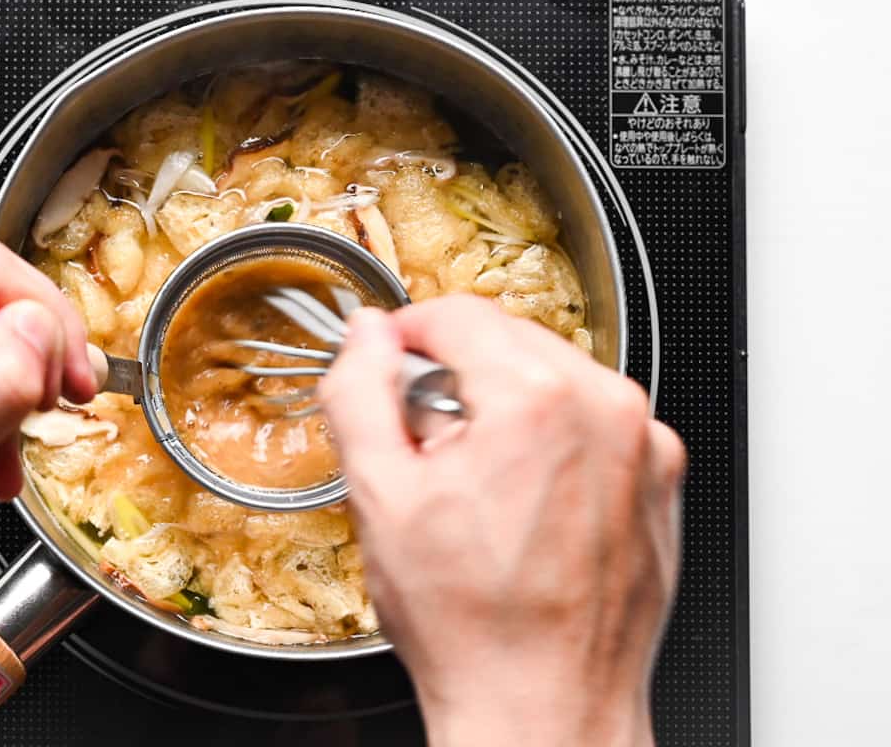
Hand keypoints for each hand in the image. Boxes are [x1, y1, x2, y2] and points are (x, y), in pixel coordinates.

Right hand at [319, 296, 684, 746]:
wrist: (546, 709)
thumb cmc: (474, 625)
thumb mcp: (381, 497)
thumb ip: (360, 392)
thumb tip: (365, 336)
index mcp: (536, 400)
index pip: (459, 314)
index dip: (408, 333)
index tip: (390, 360)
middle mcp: (606, 410)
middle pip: (510, 339)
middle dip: (457, 373)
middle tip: (425, 440)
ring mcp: (644, 446)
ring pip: (555, 377)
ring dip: (506, 404)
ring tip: (475, 483)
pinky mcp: (660, 480)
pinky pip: (595, 424)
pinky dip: (554, 440)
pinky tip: (522, 503)